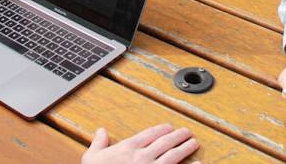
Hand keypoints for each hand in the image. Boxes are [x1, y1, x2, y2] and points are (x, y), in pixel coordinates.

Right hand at [82, 124, 199, 163]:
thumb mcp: (91, 159)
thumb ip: (98, 143)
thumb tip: (100, 131)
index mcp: (128, 148)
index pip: (149, 134)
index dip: (161, 129)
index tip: (168, 127)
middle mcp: (143, 157)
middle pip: (165, 142)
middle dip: (178, 136)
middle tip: (187, 133)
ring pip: (173, 155)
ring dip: (185, 148)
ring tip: (194, 143)